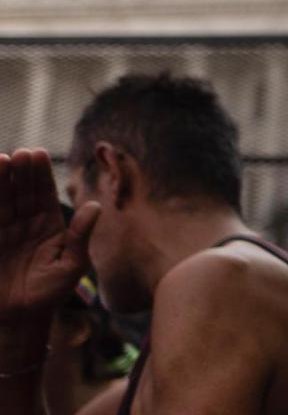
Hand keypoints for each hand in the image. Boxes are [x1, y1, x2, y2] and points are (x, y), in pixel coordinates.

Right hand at [0, 150, 97, 333]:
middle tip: (21, 153)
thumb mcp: (72, 265)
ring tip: (2, 160)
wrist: (21, 318)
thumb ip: (81, 236)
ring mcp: (6, 231)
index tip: (38, 154)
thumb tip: (95, 206)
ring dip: (2, 181)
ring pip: (3, 200)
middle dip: (22, 172)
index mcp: (50, 225)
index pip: (45, 193)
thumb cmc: (50, 293)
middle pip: (23, 191)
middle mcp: (27, 223)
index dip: (41, 174)